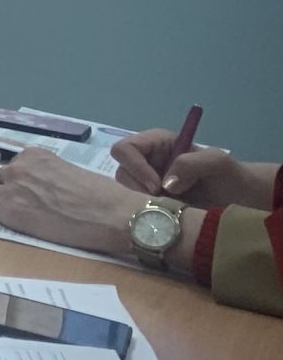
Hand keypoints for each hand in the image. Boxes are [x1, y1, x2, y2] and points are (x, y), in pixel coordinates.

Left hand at [0, 148, 155, 255]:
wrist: (111, 214)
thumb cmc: (101, 193)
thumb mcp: (69, 170)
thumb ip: (47, 173)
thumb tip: (42, 184)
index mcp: (34, 155)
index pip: (13, 165)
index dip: (20, 179)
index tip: (33, 189)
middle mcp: (18, 169)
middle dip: (7, 189)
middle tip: (26, 203)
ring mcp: (11, 190)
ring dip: (2, 203)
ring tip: (23, 214)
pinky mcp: (10, 214)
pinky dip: (8, 220)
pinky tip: (27, 225)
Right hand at [110, 131, 264, 208]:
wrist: (239, 202)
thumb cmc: (230, 176)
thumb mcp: (217, 163)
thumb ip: (191, 163)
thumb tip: (166, 183)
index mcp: (158, 143)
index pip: (126, 148)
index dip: (135, 166)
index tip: (157, 187)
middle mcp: (147, 161)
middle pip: (121, 171)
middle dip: (138, 188)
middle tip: (162, 202)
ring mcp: (146, 183)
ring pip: (124, 191)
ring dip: (143, 202)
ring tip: (169, 209)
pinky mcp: (149, 202)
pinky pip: (134, 207)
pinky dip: (147, 213)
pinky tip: (167, 216)